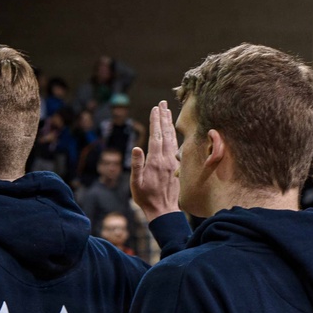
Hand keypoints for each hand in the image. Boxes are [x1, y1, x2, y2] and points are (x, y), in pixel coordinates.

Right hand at [130, 101, 180, 220]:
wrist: (163, 210)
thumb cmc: (146, 198)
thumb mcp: (136, 183)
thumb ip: (136, 165)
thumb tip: (137, 148)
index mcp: (155, 161)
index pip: (156, 136)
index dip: (156, 122)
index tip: (155, 108)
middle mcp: (166, 159)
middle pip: (166, 133)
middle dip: (163, 117)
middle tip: (162, 103)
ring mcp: (173, 162)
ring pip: (172, 138)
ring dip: (170, 123)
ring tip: (168, 111)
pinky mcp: (176, 166)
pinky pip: (176, 146)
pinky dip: (174, 135)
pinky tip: (173, 131)